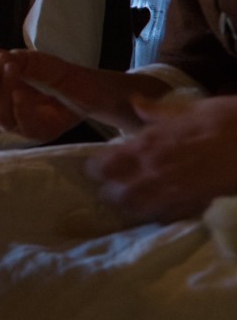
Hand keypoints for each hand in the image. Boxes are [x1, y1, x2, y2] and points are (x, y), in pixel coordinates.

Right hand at [0, 48, 83, 141]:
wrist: (89, 88)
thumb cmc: (57, 74)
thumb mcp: (30, 59)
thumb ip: (6, 58)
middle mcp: (2, 114)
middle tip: (0, 62)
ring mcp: (19, 125)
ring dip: (2, 87)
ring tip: (15, 67)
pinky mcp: (38, 132)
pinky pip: (19, 124)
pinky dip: (18, 104)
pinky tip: (25, 91)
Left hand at [85, 94, 236, 222]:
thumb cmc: (230, 120)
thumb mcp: (192, 109)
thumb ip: (158, 111)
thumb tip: (135, 101)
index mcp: (149, 144)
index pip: (105, 165)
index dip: (96, 169)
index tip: (95, 168)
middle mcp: (155, 171)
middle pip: (116, 193)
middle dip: (108, 192)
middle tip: (109, 188)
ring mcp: (174, 192)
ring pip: (137, 210)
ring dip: (128, 206)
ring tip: (127, 202)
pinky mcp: (194, 206)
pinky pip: (166, 217)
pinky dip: (157, 215)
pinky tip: (158, 209)